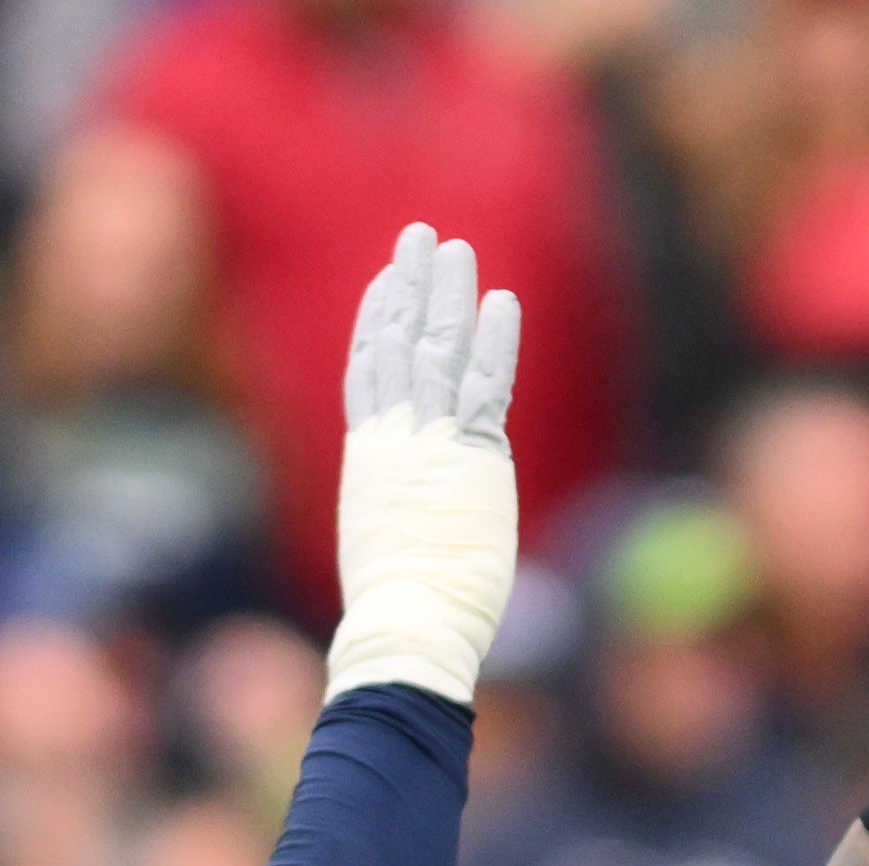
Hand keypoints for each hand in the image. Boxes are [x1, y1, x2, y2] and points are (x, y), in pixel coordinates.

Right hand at [324, 221, 522, 708]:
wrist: (407, 625)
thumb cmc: (401, 613)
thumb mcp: (390, 548)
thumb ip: (408, 518)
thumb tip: (424, 533)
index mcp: (370, 460)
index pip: (368, 373)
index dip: (376, 321)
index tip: (386, 282)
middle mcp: (393, 441)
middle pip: (398, 344)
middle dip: (410, 285)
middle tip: (419, 237)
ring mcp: (430, 443)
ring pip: (435, 350)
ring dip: (446, 293)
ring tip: (453, 246)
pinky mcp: (473, 457)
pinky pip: (485, 385)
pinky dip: (493, 340)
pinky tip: (500, 300)